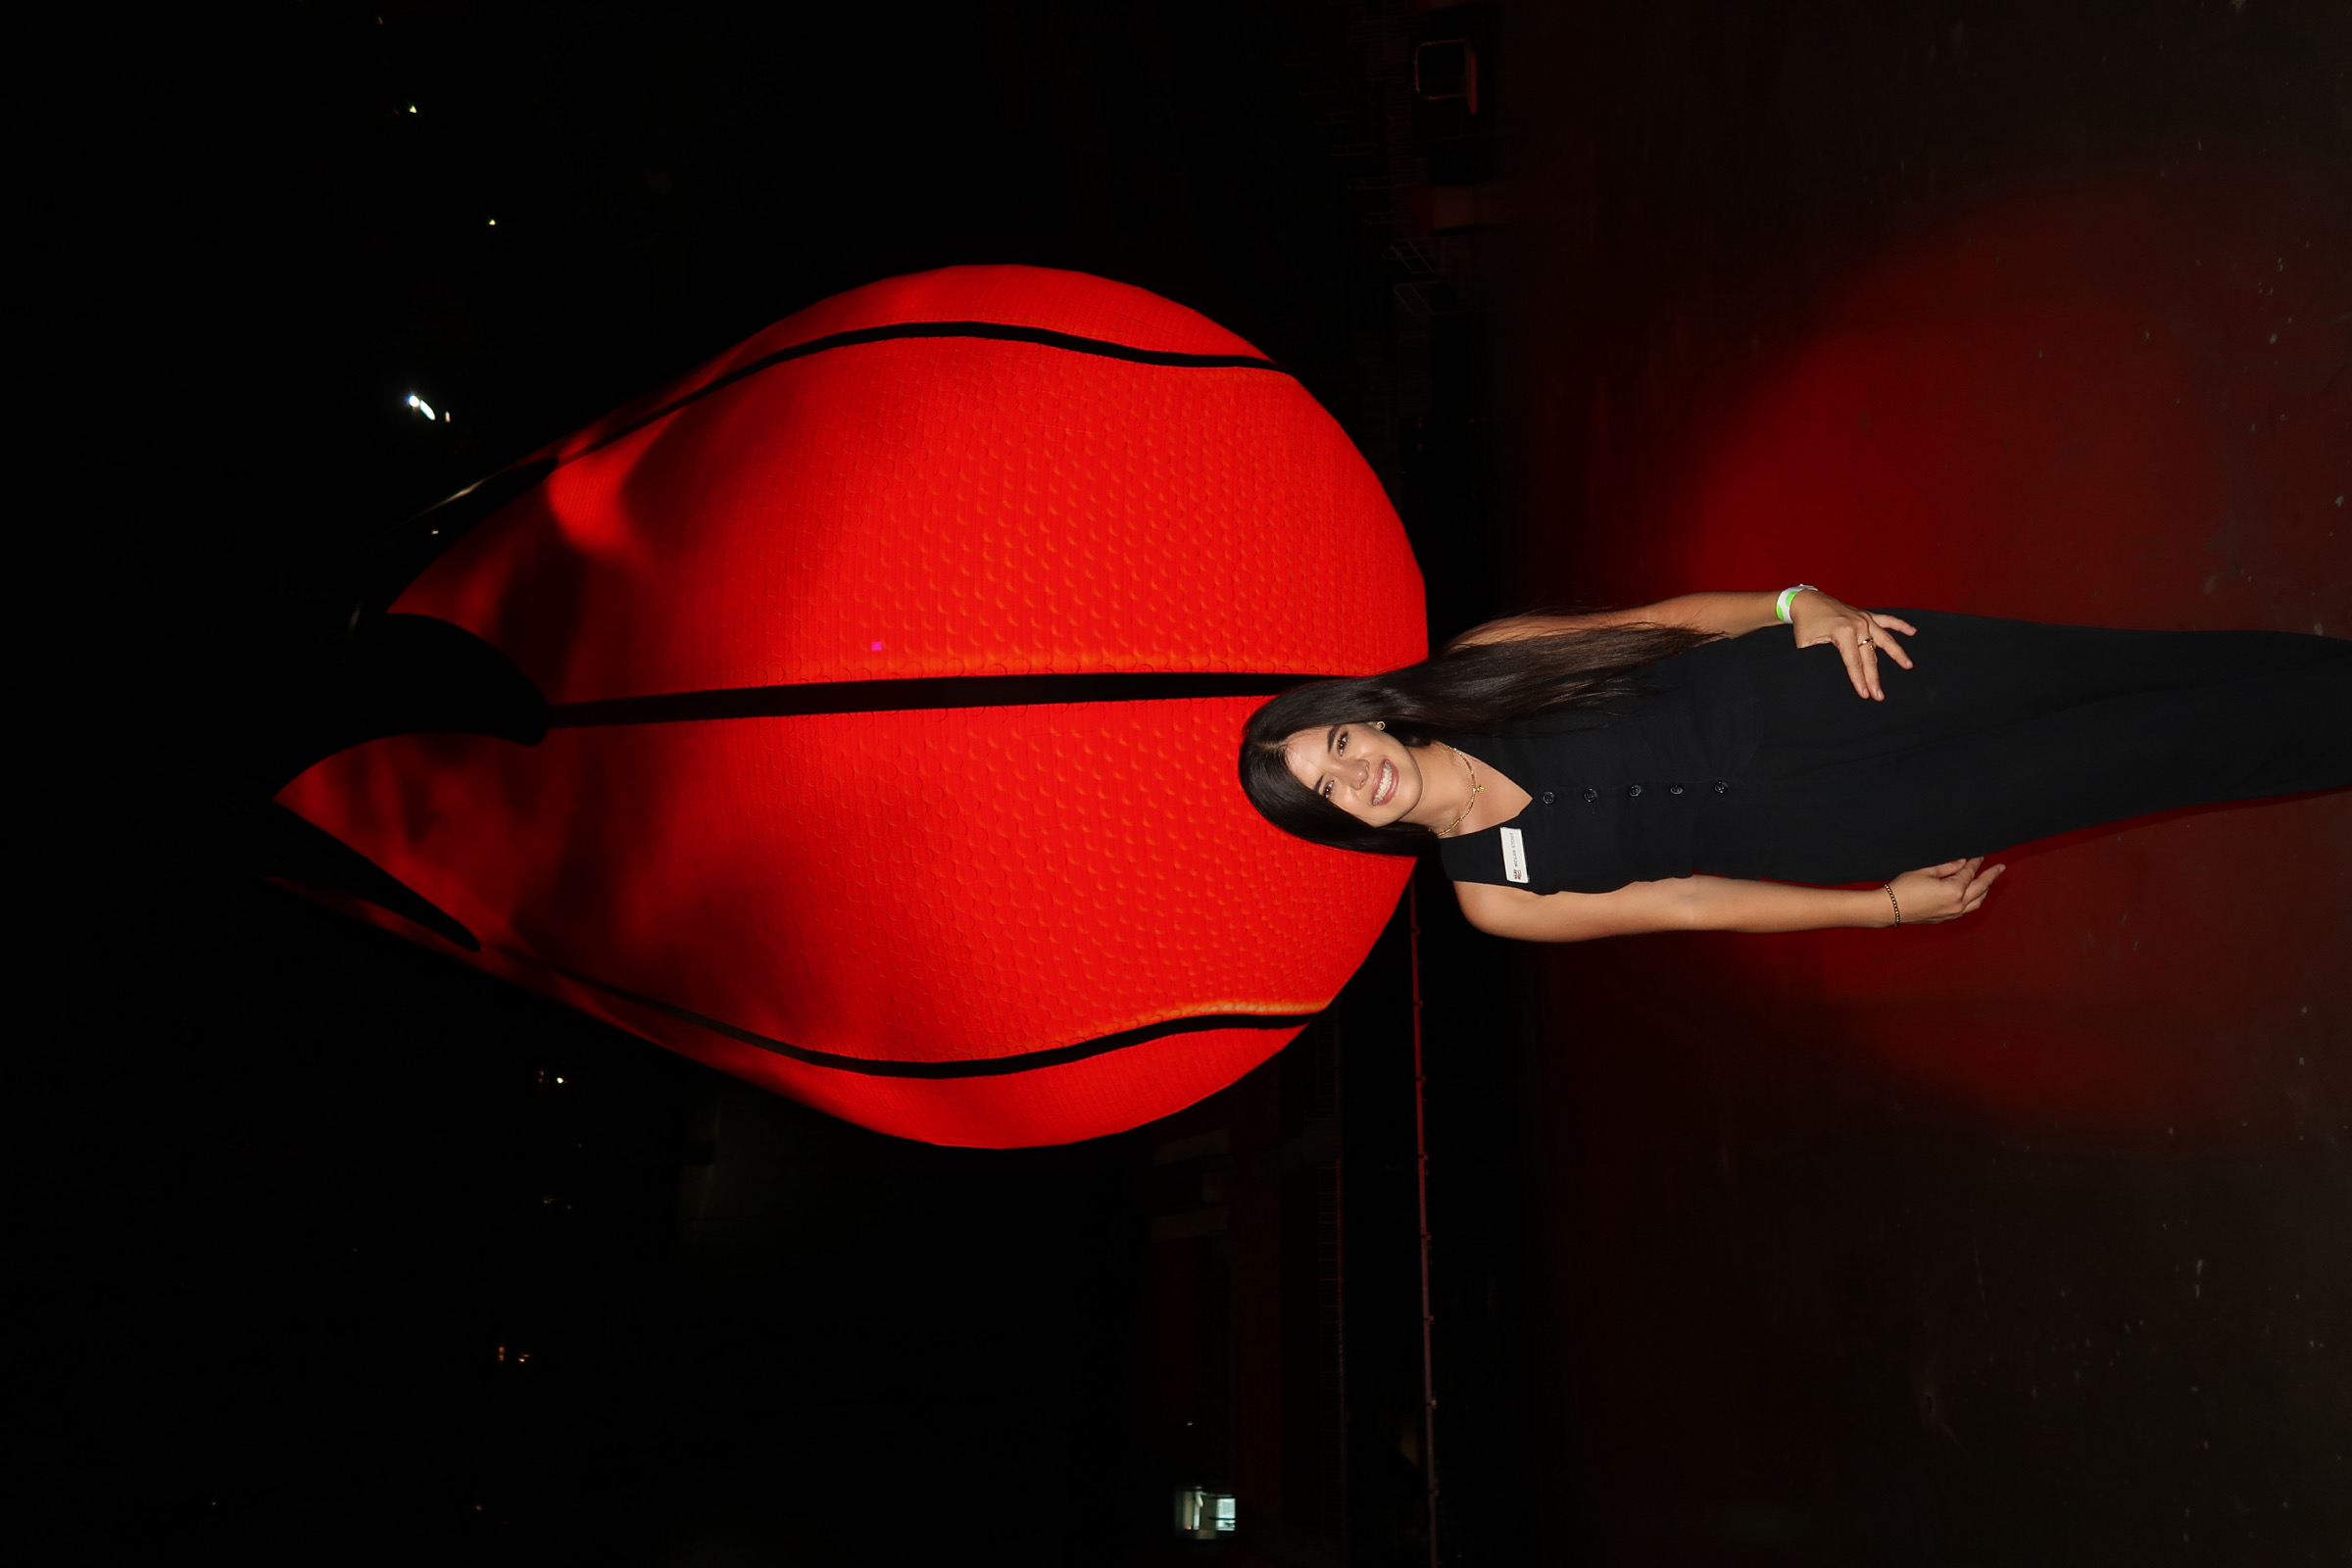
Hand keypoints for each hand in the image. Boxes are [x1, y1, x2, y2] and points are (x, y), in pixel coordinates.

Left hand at [1788, 589, 1916, 699]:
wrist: (1806, 601)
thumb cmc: (1805, 624)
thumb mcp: (1806, 644)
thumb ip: (1817, 658)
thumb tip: (1825, 676)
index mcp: (1842, 632)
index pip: (1853, 662)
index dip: (1859, 680)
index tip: (1865, 694)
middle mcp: (1857, 625)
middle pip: (1869, 656)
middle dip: (1874, 677)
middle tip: (1879, 695)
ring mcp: (1864, 618)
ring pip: (1885, 639)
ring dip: (1897, 653)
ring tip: (1908, 666)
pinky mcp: (1866, 614)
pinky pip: (1887, 620)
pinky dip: (1900, 625)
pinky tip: (1913, 632)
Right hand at [1886, 857, 2004, 924]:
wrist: (1890, 908)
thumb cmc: (1904, 887)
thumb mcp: (1926, 870)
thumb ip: (1948, 866)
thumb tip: (1962, 862)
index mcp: (1954, 890)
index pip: (1970, 872)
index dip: (1976, 861)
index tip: (1980, 854)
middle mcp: (1958, 904)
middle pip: (1981, 888)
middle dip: (1991, 876)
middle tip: (2000, 867)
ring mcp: (1953, 914)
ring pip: (1977, 902)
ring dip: (1985, 890)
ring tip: (1989, 881)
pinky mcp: (1946, 918)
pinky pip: (1967, 909)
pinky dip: (1974, 900)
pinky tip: (1973, 895)